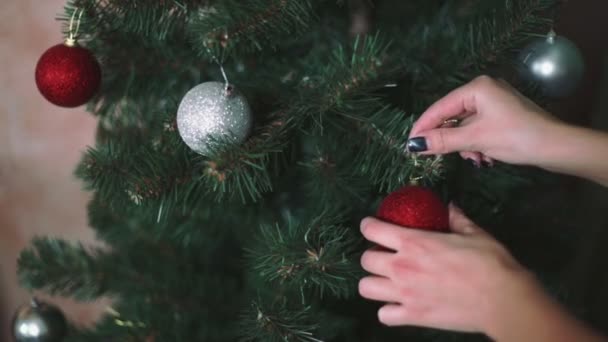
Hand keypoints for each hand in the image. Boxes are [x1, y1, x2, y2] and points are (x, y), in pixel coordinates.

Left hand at [358, 204, 534, 332]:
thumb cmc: (490, 262)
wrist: (503, 299)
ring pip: (366, 288)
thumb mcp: (473, 233)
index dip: (368, 226)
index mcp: (413, 242)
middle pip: (365, 260)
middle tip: (385, 257)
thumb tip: (450, 207)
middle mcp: (402, 267)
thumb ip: (456, 219)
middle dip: (371, 256)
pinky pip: (384, 315)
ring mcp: (405, 294)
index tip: (371, 226)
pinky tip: (399, 305)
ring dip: (374, 283)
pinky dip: (388, 311)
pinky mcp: (413, 317)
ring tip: (387, 282)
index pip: (373, 230)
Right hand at [407, 75, 562, 166]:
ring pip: (465, 126)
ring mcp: (494, 102)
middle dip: (451, 140)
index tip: (409, 145)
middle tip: (439, 157)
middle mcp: (484, 90)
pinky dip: (477, 144)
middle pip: (452, 117)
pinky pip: (478, 129)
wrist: (556, 146)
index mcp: (477, 88)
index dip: (423, 126)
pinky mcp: (502, 115)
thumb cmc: (515, 137)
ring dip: (466, 145)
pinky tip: (484, 157)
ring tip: (476, 159)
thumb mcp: (475, 139)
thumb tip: (413, 145)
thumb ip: (442, 141)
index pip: (440, 107)